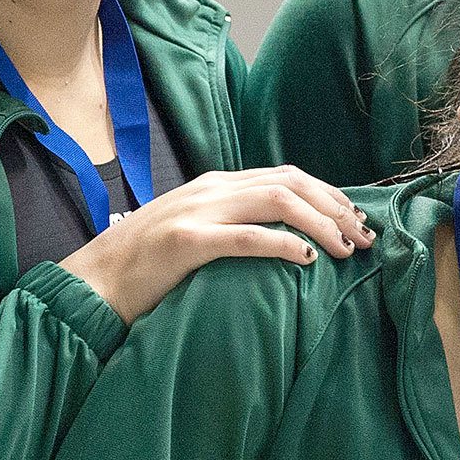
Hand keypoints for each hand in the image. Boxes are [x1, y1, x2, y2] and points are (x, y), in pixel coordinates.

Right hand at [61, 166, 374, 327]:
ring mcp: (197, 212)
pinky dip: (283, 243)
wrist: (94, 282)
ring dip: (320, 223)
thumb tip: (285, 237)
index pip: (288, 177)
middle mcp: (211, 189)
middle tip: (365, 238)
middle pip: (291, 184)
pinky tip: (307, 259)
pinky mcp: (186, 242)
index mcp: (217, 185)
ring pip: (276, 202)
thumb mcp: (196, 232)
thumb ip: (233, 224)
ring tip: (345, 250)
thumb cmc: (148, 266)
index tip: (358, 220)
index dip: (330, 195)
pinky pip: (245, 237)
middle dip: (336, 208)